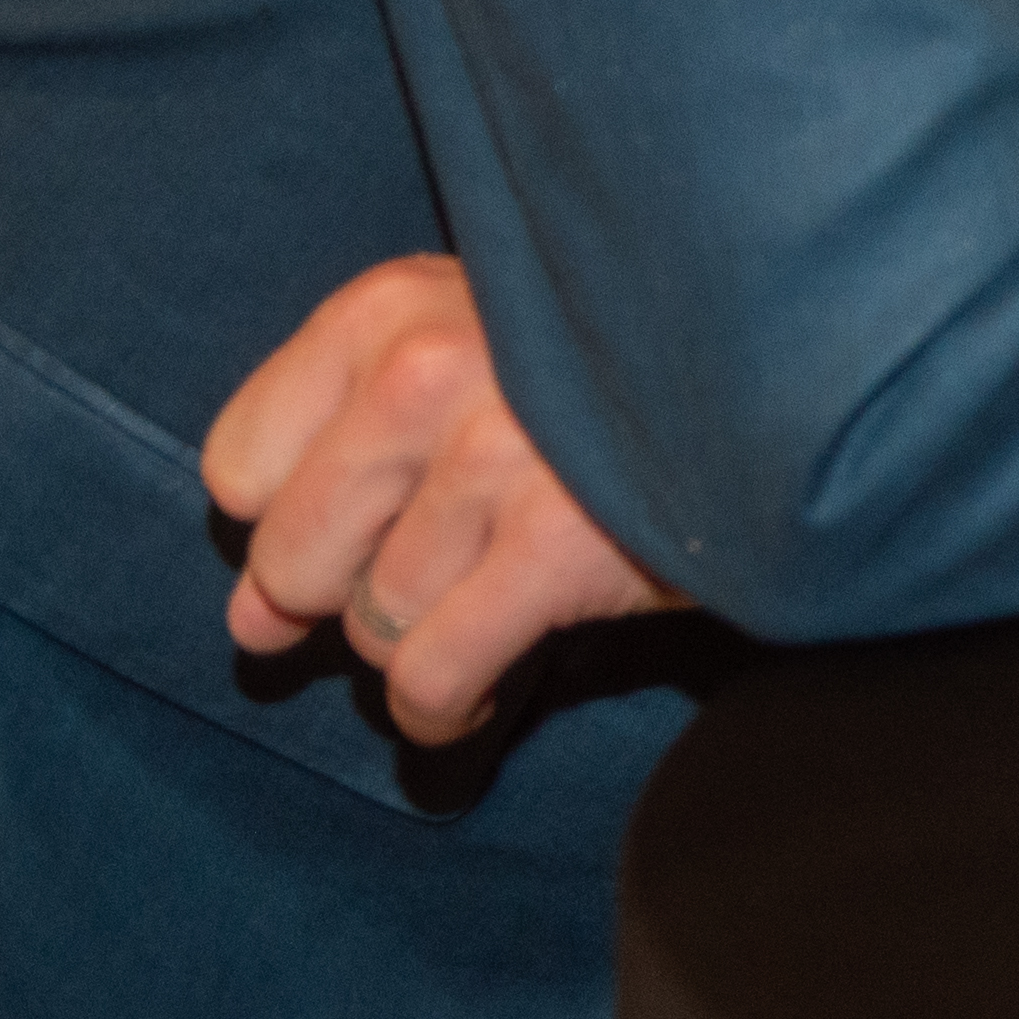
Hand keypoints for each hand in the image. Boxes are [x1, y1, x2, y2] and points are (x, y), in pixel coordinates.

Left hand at [202, 255, 687, 742]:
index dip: (299, 512)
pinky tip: (479, 691)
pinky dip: (442, 708)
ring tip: (485, 604)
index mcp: (386, 310)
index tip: (369, 515)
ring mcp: (492, 459)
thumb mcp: (455, 364)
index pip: (237, 466)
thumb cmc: (596, 369)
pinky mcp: (558, 545)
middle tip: (436, 567)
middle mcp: (424, 371)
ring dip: (420, 642)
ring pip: (371, 624)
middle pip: (293, 560)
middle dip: (352, 592)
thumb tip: (249, 628)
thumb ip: (334, 477)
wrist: (781, 369)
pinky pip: (431, 675)